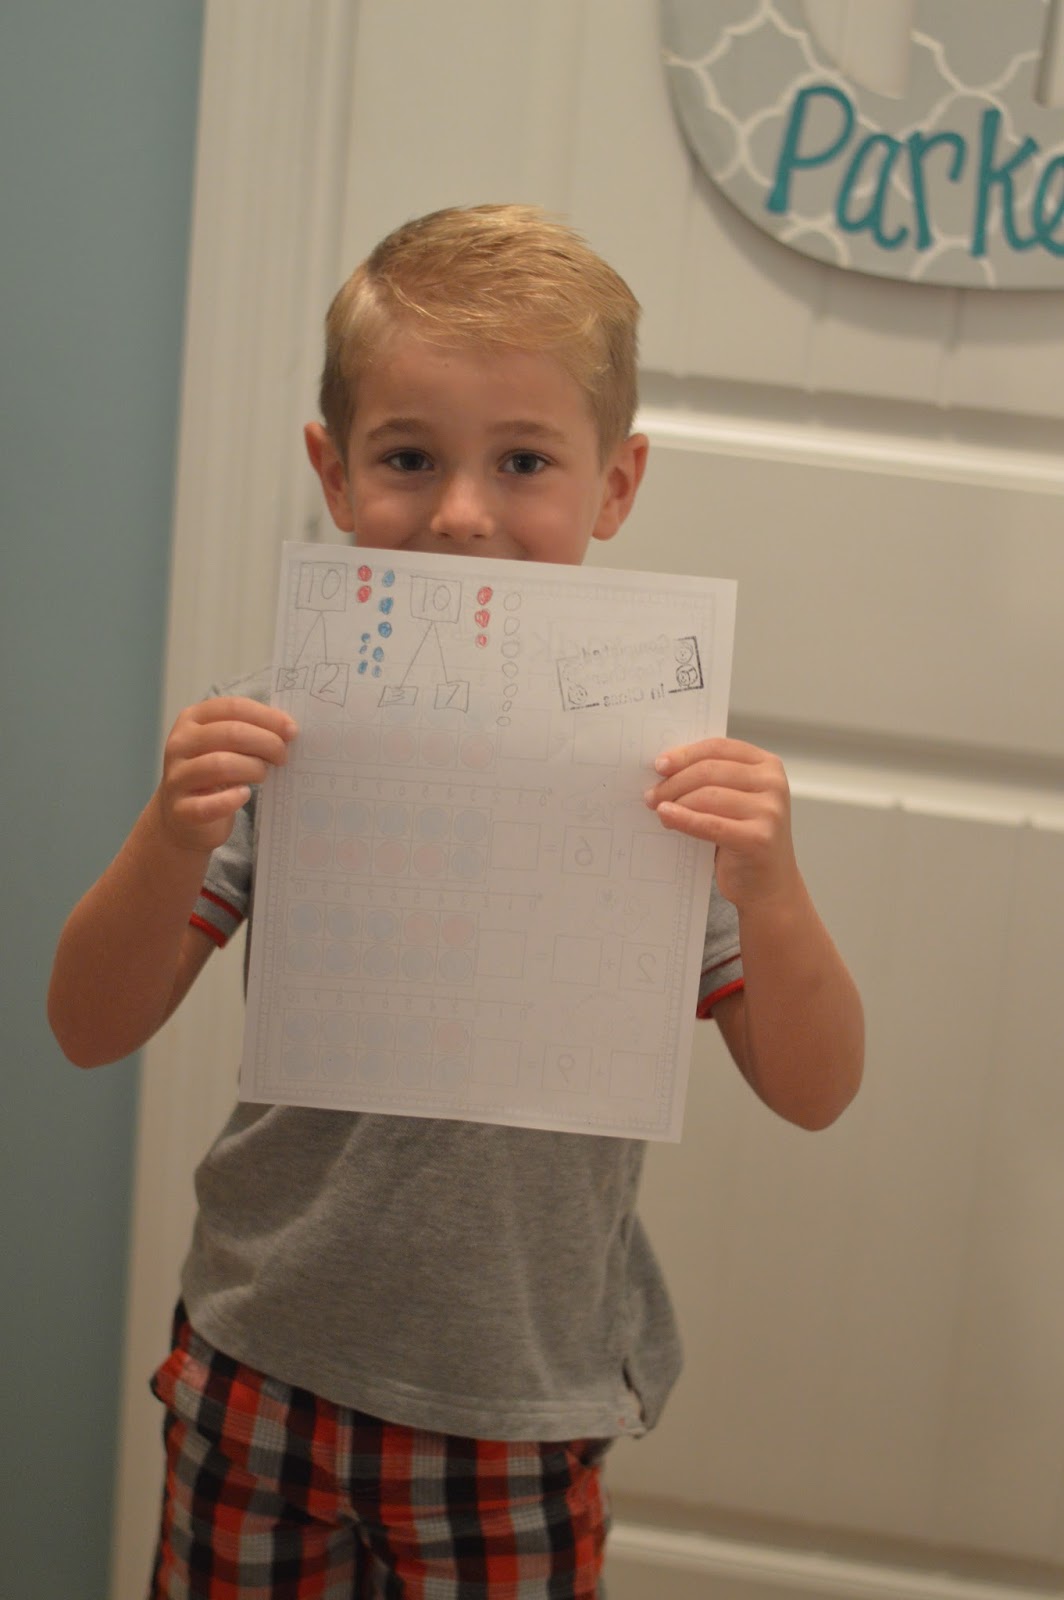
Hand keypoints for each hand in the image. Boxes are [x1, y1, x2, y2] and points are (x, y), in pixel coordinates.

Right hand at [156, 696, 296, 853]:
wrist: (183, 817)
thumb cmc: (214, 774)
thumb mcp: (226, 745)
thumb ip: (249, 731)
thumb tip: (288, 729)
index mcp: (192, 719)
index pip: (233, 707)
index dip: (267, 717)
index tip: (291, 731)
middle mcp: (179, 743)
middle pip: (231, 733)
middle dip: (266, 743)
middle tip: (282, 756)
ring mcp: (176, 776)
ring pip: (221, 765)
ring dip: (253, 769)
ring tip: (263, 775)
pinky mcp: (181, 809)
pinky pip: (209, 804)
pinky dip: (232, 800)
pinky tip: (244, 795)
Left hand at [644, 737, 798, 908]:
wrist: (769, 884)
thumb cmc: (745, 838)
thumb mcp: (736, 800)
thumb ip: (713, 780)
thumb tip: (666, 768)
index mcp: (767, 765)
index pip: (718, 747)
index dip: (685, 754)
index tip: (659, 764)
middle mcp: (773, 784)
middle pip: (709, 771)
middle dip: (674, 781)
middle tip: (652, 793)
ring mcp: (769, 811)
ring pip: (707, 796)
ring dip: (675, 801)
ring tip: (658, 808)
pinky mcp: (758, 839)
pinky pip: (710, 825)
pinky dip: (683, 819)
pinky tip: (666, 817)